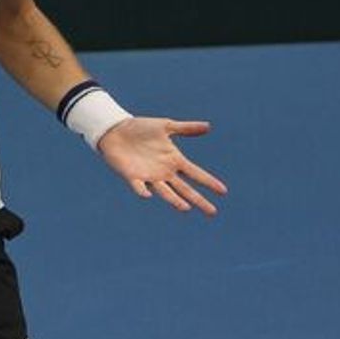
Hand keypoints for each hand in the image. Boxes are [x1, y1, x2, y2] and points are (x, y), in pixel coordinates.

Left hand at [97, 117, 227, 215]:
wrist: (116, 130)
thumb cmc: (141, 128)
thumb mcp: (166, 126)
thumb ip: (186, 128)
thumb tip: (208, 126)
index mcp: (174, 160)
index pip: (195, 173)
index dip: (208, 182)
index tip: (223, 191)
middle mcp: (164, 172)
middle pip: (185, 189)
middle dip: (198, 200)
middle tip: (212, 212)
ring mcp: (149, 176)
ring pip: (165, 192)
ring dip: (175, 200)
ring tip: (186, 208)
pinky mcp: (132, 176)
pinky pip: (138, 186)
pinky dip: (142, 191)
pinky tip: (148, 195)